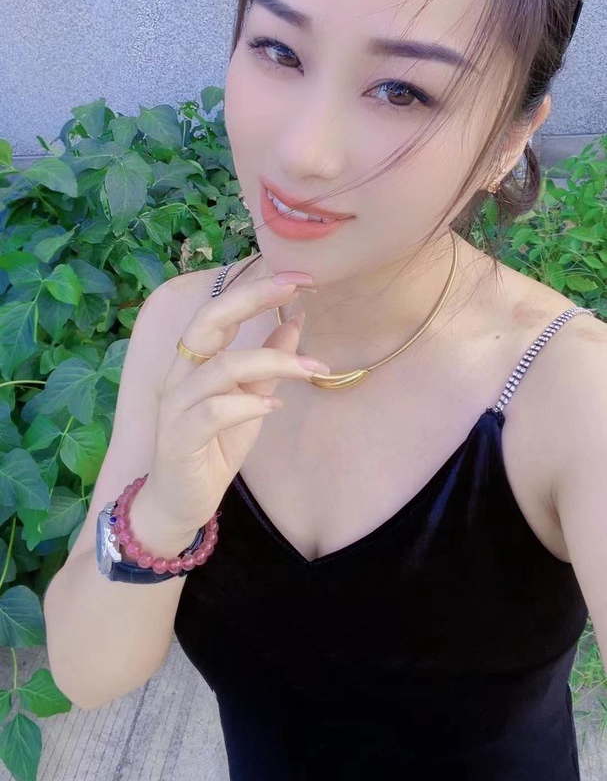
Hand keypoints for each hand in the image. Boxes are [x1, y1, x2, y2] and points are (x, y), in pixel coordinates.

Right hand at [144, 270, 329, 533]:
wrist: (181, 503)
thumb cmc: (214, 447)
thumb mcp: (250, 401)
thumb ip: (268, 365)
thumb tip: (296, 322)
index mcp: (195, 361)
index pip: (220, 312)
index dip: (255, 290)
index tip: (298, 277)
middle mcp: (180, 375)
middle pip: (208, 322)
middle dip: (253, 300)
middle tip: (296, 289)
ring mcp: (176, 405)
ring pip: (221, 367)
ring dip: (272, 362)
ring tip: (311, 367)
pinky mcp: (179, 437)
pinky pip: (213, 411)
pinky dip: (247, 405)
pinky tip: (273, 407)